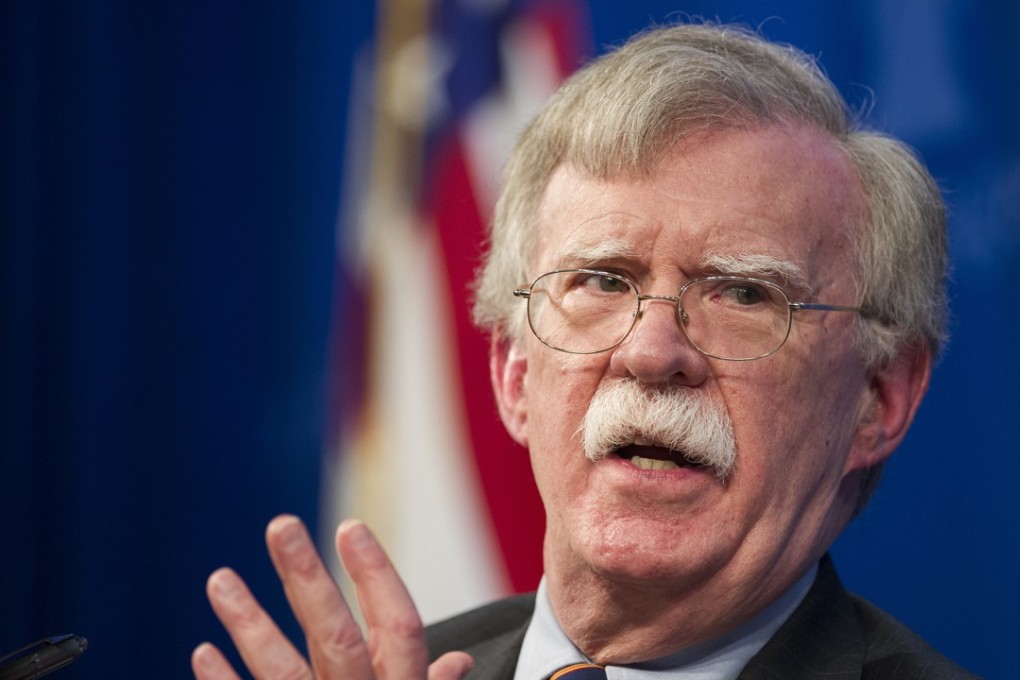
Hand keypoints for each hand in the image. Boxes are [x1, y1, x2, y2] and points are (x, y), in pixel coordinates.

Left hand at [192, 515, 473, 679]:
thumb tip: (456, 662)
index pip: (399, 626)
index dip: (377, 576)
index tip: (350, 528)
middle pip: (336, 637)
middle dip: (307, 580)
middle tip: (280, 527)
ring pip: (282, 672)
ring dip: (249, 623)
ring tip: (218, 579)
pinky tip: (202, 650)